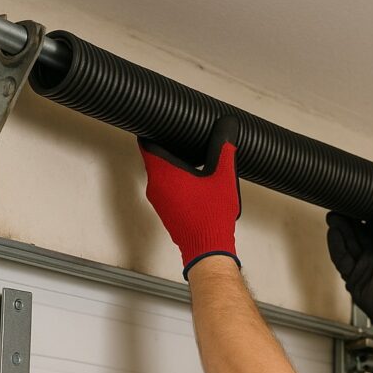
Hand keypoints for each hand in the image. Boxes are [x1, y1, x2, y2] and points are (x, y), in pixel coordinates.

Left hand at [138, 116, 241, 279]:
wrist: (208, 249)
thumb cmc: (211, 217)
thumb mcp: (223, 177)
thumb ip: (223, 149)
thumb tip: (226, 128)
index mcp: (163, 173)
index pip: (147, 143)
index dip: (152, 130)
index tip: (158, 123)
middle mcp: (155, 186)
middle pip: (153, 157)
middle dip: (166, 146)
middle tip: (179, 136)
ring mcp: (158, 200)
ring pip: (159, 174)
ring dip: (171, 165)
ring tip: (190, 157)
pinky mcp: (165, 210)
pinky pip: (164, 187)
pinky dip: (174, 179)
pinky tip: (192, 179)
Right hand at [326, 207, 372, 353]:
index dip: (369, 211)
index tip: (362, 197)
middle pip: (359, 230)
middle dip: (350, 218)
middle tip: (341, 203)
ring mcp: (362, 262)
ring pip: (348, 241)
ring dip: (340, 228)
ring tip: (333, 215)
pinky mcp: (352, 275)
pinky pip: (342, 258)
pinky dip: (336, 246)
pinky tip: (333, 233)